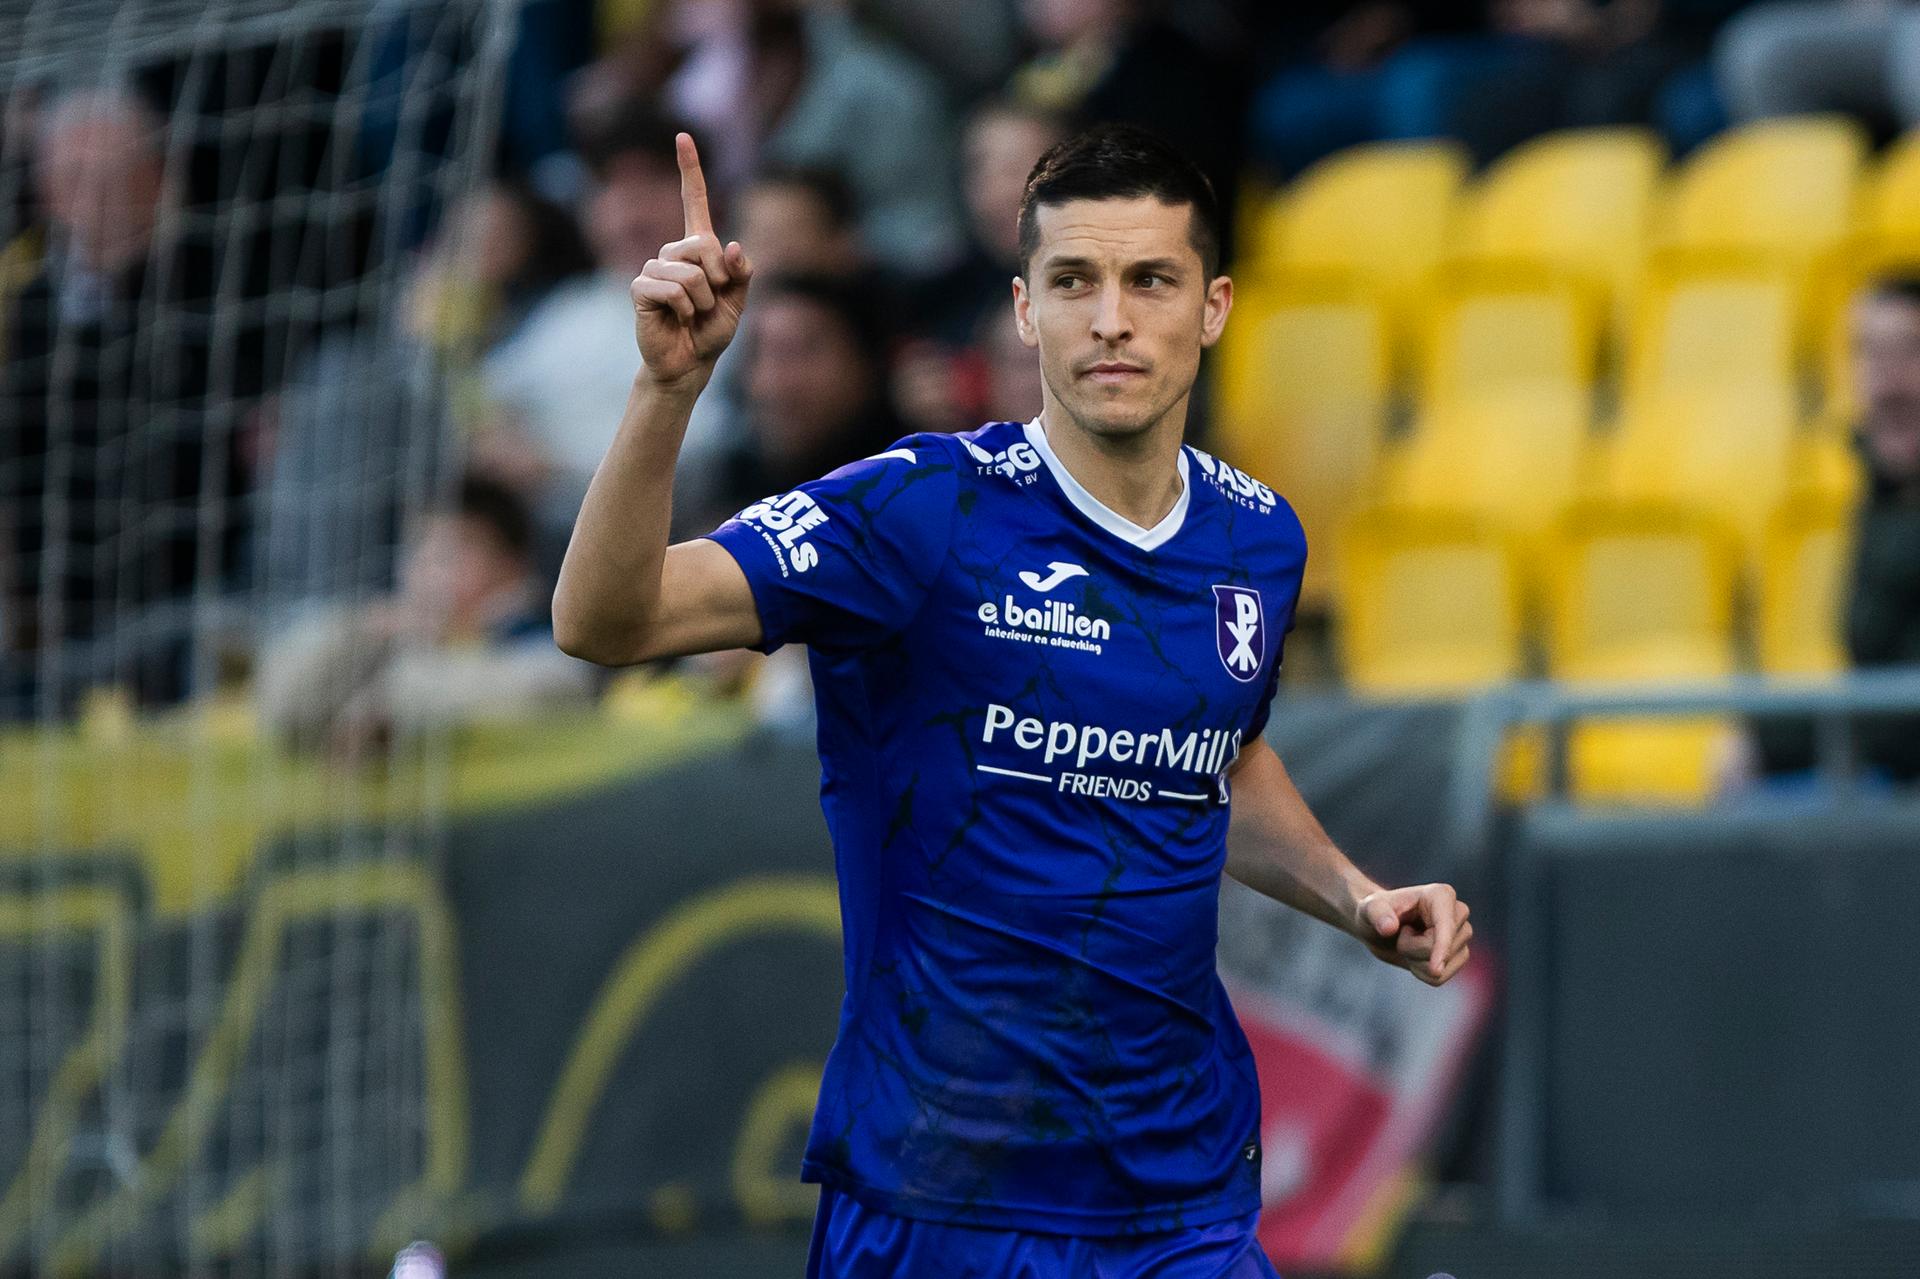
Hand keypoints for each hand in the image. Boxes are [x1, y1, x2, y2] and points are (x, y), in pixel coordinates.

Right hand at [632, 131, 752, 384]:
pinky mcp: (641, 288)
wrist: (689, 364)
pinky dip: (684, 309)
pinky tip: (677, 319)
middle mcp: (672, 252)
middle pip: (702, 243)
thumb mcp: (737, 301)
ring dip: (703, 301)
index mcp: (697, 249)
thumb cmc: (711, 331)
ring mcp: (653, 268)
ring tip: (693, 315)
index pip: (693, 201)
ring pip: (690, 272)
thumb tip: (733, 245)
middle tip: (710, 302)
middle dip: (718, 277)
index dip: (689, 169)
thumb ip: (742, 273)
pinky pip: (672, 289)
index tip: (683, 136)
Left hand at [1357, 883, 1471, 985]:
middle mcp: (1458, 913)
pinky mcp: (1458, 954)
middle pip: (1443, 950)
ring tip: (1407, 942)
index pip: (1447, 927)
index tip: (1434, 969)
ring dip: (1416, 962)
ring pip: (1442, 968)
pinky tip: (1413, 955)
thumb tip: (1389, 928)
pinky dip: (1421, 973)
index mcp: (1442, 895)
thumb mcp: (1368, 909)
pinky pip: (1440, 978)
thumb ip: (1377, 914)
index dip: (1442, 948)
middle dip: (1413, 949)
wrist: (1377, 927)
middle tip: (1401, 932)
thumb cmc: (1374, 912)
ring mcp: (1461, 935)